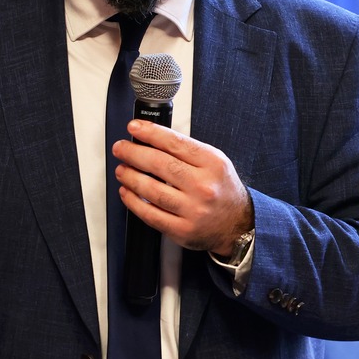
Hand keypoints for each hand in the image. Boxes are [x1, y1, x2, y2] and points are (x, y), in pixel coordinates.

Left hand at [113, 121, 254, 256]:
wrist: (237, 224)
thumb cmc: (221, 189)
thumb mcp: (215, 162)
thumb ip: (187, 151)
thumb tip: (152, 139)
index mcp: (212, 164)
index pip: (175, 143)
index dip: (150, 133)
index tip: (134, 128)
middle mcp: (203, 186)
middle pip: (160, 164)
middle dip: (133, 153)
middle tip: (120, 148)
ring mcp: (193, 210)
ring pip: (151, 190)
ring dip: (130, 177)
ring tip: (122, 169)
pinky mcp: (182, 230)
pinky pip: (151, 215)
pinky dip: (133, 202)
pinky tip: (127, 192)